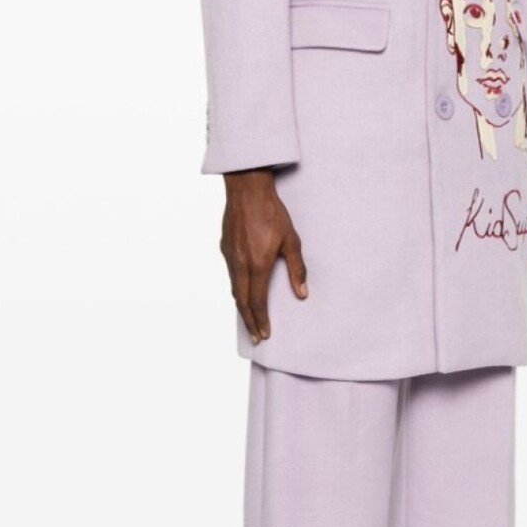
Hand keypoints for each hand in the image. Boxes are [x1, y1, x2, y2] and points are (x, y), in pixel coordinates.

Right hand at [220, 168, 308, 342]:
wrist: (247, 189)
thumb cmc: (272, 212)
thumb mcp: (292, 240)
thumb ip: (297, 268)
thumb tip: (302, 293)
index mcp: (257, 264)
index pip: (257, 301)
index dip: (261, 320)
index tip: (265, 334)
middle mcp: (240, 264)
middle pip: (242, 302)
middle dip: (249, 322)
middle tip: (255, 337)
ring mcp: (230, 256)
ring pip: (234, 288)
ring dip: (241, 306)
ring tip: (249, 319)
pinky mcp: (225, 247)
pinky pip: (230, 274)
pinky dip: (236, 288)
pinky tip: (242, 289)